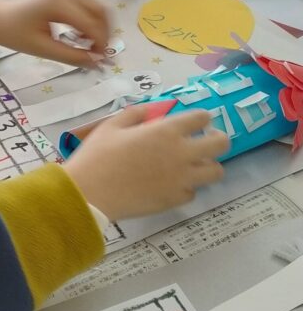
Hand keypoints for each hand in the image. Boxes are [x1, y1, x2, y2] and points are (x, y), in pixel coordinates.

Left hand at [0, 0, 109, 67]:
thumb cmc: (14, 34)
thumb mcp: (42, 49)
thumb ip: (71, 56)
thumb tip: (96, 63)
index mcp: (58, 4)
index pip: (90, 24)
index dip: (100, 44)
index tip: (101, 62)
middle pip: (100, 11)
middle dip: (104, 34)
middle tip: (98, 55)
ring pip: (97, 7)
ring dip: (99, 27)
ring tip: (90, 47)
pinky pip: (88, 6)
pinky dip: (91, 21)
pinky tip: (81, 37)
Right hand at [64, 107, 228, 222]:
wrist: (90, 193)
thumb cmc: (98, 155)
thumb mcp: (111, 126)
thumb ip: (134, 114)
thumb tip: (149, 111)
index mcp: (166, 131)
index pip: (201, 118)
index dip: (201, 118)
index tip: (195, 122)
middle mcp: (181, 153)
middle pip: (221, 144)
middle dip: (218, 139)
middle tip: (205, 141)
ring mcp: (182, 179)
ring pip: (216, 172)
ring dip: (207, 165)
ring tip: (193, 165)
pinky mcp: (176, 199)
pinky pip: (193, 192)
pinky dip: (186, 186)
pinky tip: (172, 184)